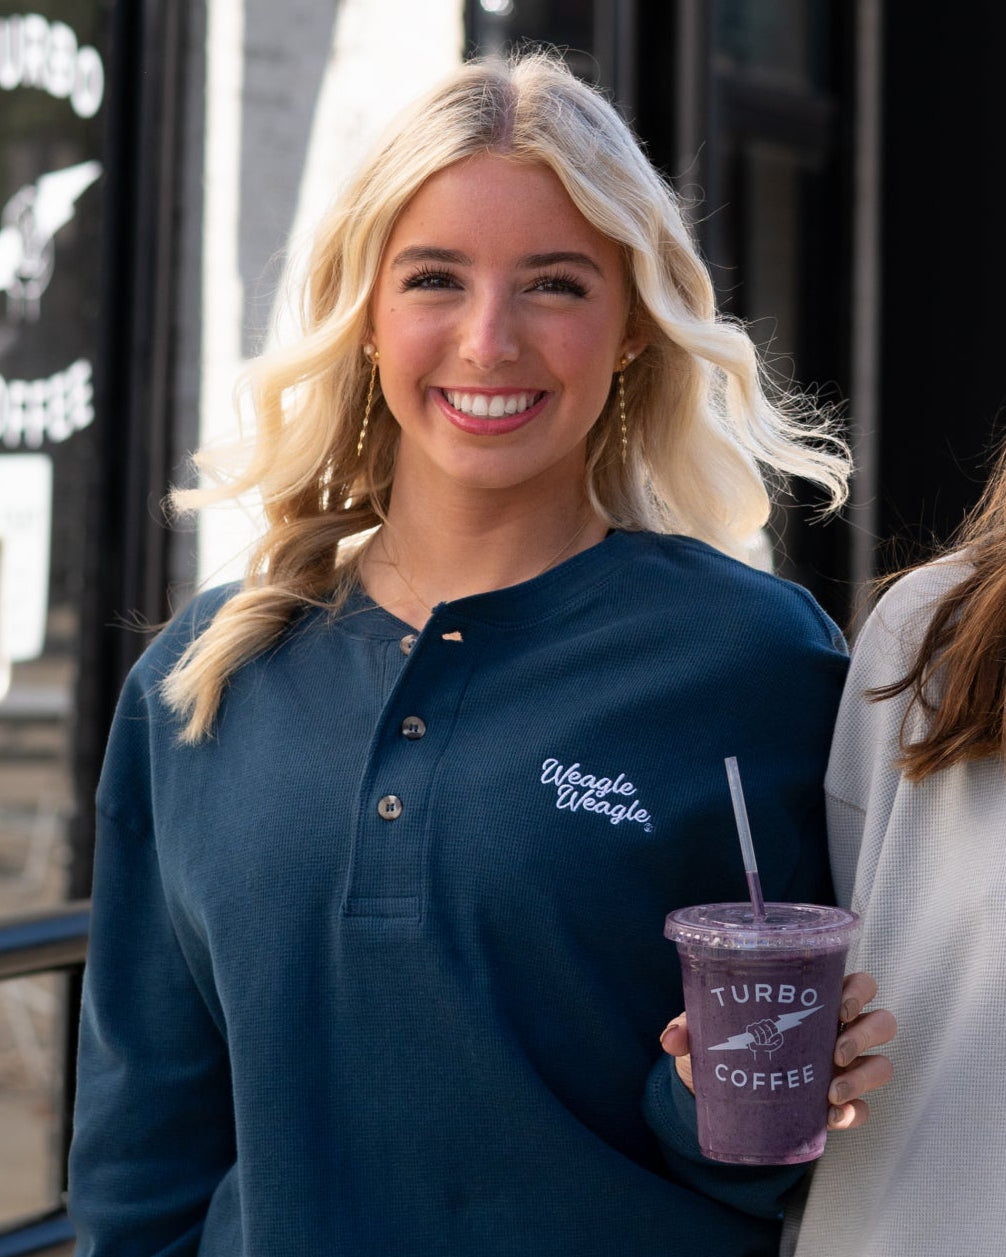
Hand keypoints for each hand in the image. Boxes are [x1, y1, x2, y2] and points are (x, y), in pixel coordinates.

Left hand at [659, 970, 896, 1130]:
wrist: (724, 1092)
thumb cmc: (727, 1043)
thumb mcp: (707, 1029)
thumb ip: (689, 1026)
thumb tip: (671, 1038)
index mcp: (816, 1000)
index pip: (858, 983)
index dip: (860, 989)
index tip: (839, 1003)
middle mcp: (840, 1030)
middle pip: (881, 1022)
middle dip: (865, 1033)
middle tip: (835, 1048)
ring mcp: (845, 1069)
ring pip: (882, 1064)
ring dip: (864, 1076)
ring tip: (831, 1090)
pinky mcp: (841, 1104)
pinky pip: (864, 1109)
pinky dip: (854, 1113)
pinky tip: (832, 1117)